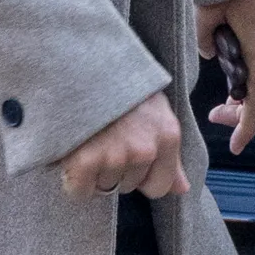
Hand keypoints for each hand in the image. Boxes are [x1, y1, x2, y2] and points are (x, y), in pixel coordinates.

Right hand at [59, 92, 187, 201]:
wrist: (78, 62)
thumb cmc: (117, 84)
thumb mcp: (153, 110)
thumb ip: (169, 153)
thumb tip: (182, 189)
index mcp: (167, 136)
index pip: (158, 187)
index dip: (140, 177)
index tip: (126, 158)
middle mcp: (145, 150)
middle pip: (127, 187)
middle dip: (115, 170)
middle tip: (102, 138)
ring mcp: (115, 156)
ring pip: (103, 187)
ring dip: (93, 172)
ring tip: (88, 140)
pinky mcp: (85, 160)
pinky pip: (79, 191)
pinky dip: (72, 180)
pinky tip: (72, 156)